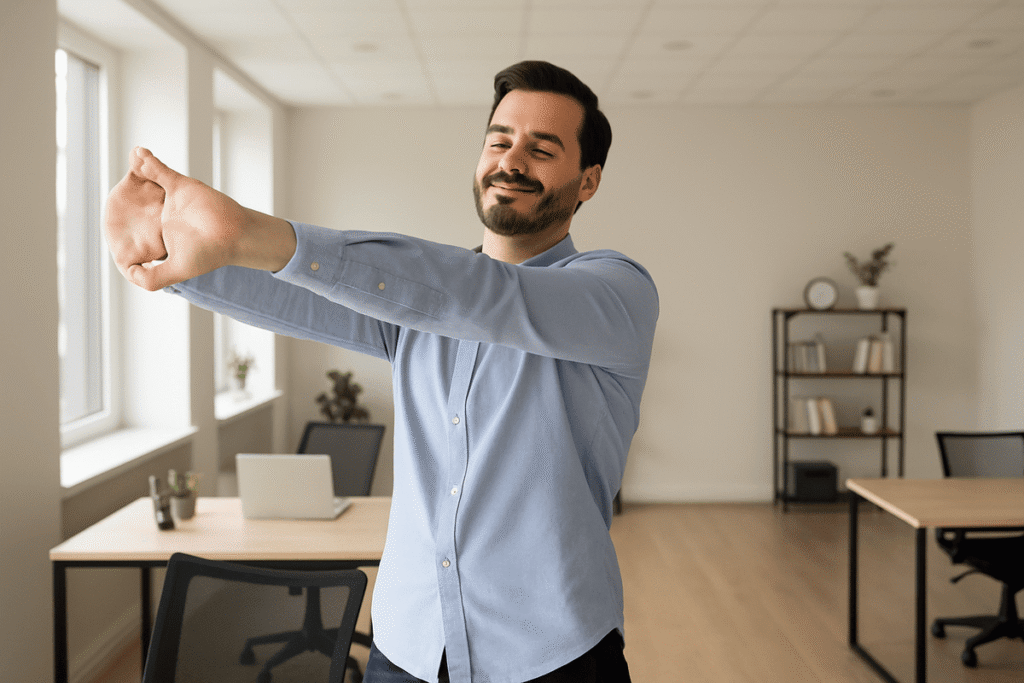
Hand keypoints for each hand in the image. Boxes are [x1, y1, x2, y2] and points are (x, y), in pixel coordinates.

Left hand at [104, 147, 294, 289]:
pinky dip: (150, 162)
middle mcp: (166, 217)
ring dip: (138, 170)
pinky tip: (139, 154)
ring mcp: (172, 200)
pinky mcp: (180, 186)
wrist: (233, 236)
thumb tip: (129, 274)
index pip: (138, 229)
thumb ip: (151, 279)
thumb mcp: (176, 272)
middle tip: (115, 193)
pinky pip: (160, 171)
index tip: (113, 227)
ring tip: (129, 160)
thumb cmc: (208, 254)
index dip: (124, 227)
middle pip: (141, 203)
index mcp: (162, 236)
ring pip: (149, 182)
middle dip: (128, 193)